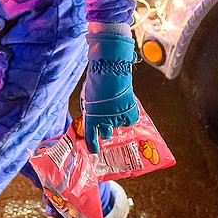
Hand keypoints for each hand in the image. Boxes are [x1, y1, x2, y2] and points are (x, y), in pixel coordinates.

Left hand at [81, 31, 138, 152]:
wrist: (109, 67)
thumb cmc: (97, 79)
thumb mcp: (88, 96)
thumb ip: (90, 108)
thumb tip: (93, 116)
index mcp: (90, 117)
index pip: (90, 136)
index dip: (92, 145)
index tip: (94, 150)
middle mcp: (103, 120)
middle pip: (105, 132)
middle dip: (105, 128)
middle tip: (106, 118)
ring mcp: (116, 118)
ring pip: (117, 126)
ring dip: (116, 119)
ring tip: (115, 105)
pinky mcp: (129, 113)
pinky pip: (129, 121)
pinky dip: (128, 116)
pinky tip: (125, 107)